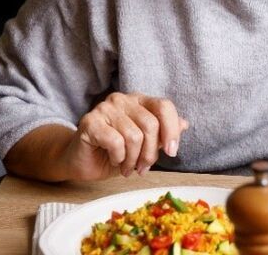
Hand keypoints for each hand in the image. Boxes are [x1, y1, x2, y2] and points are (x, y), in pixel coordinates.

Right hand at [62, 92, 188, 180]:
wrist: (83, 163)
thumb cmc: (114, 153)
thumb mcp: (144, 146)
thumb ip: (162, 134)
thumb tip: (185, 124)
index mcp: (138, 101)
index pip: (164, 106)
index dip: (172, 130)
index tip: (172, 152)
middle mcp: (122, 99)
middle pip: (151, 124)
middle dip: (150, 154)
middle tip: (142, 168)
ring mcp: (105, 108)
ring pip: (134, 136)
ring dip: (132, 160)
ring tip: (126, 167)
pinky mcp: (90, 121)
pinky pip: (115, 142)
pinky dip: (118, 158)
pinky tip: (113, 160)